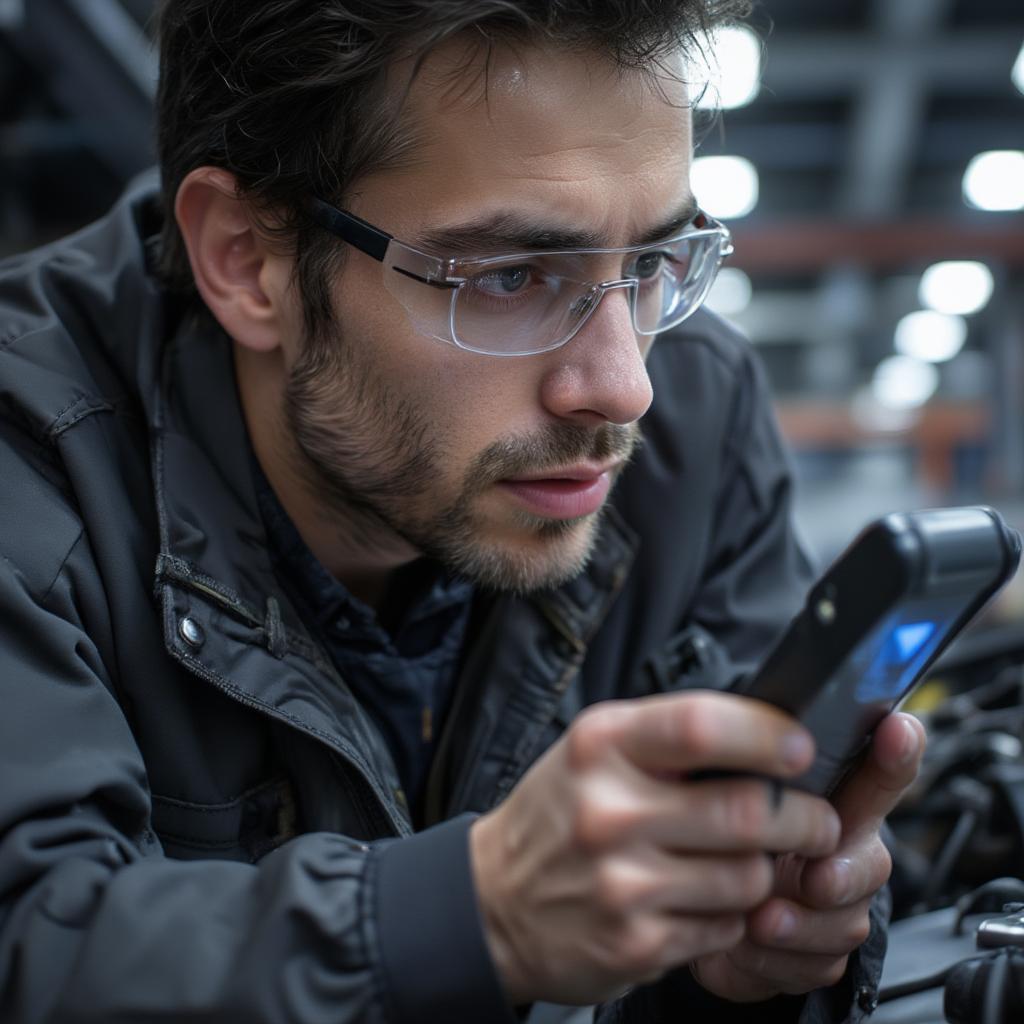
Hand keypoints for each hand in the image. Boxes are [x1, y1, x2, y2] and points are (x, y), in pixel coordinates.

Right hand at [470, 692, 841, 1005]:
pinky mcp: (636, 943)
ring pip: (749, 876)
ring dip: (764, 872)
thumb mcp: (592, 751)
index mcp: (602, 746)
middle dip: (803, 818)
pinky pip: (726, 927)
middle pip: (747, 809)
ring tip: (744, 862)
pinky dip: (732, 914)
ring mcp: (623, 882)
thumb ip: (667, 737)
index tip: (801, 749)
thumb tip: (768, 734)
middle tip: (816, 820)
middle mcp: (610, 810)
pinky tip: (703, 900)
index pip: (702, 726)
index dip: (767, 735)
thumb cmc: (556, 815)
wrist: (493, 901)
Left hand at [691, 711, 926, 1001]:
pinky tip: (747, 942)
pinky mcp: (822, 957)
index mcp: (830, 802)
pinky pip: (815, 965)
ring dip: (800, 923)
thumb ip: (746, 771)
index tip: (898, 731)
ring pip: (844, 921)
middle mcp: (846, 853)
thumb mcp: (731, 796)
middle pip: (871, 861)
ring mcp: (838, 908)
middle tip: (814, 877)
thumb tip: (737, 740)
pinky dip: (776, 959)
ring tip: (761, 917)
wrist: (707, 913)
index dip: (895, 752)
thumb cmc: (726, 840)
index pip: (877, 772)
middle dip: (842, 873)